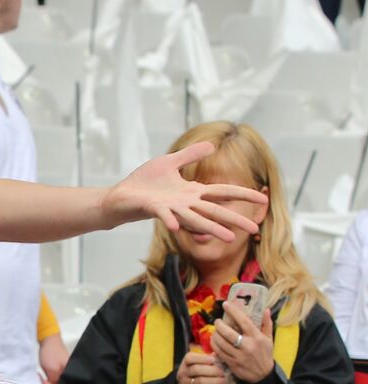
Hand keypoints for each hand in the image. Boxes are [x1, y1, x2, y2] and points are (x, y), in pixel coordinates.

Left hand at [39, 333, 69, 383]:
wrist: (49, 340)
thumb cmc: (51, 353)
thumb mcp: (52, 369)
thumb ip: (54, 382)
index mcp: (70, 377)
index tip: (43, 381)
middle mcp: (68, 378)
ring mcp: (64, 375)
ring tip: (41, 382)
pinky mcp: (59, 372)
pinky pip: (55, 383)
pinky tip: (43, 380)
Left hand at [103, 142, 264, 240]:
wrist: (120, 197)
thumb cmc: (143, 182)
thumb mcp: (170, 163)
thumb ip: (190, 155)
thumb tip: (212, 145)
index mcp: (191, 193)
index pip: (222, 193)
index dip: (242, 194)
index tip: (264, 199)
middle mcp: (184, 204)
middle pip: (214, 211)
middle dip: (234, 219)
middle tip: (255, 229)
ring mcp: (170, 208)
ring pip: (194, 219)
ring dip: (210, 228)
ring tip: (229, 238)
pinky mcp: (153, 209)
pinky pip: (164, 215)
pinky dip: (171, 220)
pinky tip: (176, 227)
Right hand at [177, 350, 226, 383]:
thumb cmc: (194, 373)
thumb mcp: (196, 364)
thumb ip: (206, 359)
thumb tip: (217, 354)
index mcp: (186, 363)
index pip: (190, 358)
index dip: (202, 358)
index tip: (214, 359)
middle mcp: (183, 373)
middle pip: (196, 370)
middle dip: (212, 370)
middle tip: (222, 372)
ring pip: (201, 381)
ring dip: (215, 380)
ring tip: (224, 380)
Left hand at [212, 306, 273, 383]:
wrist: (263, 375)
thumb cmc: (265, 354)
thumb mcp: (269, 339)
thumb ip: (266, 324)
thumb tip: (265, 309)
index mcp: (257, 337)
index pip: (243, 321)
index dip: (233, 311)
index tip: (225, 304)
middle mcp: (247, 346)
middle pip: (228, 332)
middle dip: (219, 325)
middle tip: (217, 321)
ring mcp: (238, 355)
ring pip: (221, 342)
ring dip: (215, 335)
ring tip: (215, 331)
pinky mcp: (232, 363)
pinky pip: (218, 352)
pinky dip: (214, 345)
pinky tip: (214, 341)